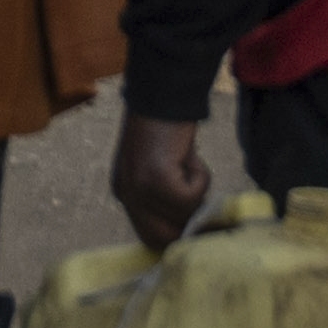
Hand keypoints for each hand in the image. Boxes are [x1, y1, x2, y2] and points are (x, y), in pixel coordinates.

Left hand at [109, 112, 212, 253]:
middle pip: (162, 238)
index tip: (198, 224)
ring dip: (197, 193)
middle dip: (188, 224)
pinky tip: (190, 155)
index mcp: (124, 192)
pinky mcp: (157, 179)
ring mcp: (139, 188)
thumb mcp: (159, 167)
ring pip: (183, 217)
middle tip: (204, 201)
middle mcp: (126, 194)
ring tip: (190, 162)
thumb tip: (190, 229)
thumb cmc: (168, 126)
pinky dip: (201, 178)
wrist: (165, 89)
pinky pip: (192, 198)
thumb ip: (164, 198)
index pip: (150, 237)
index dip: (176, 235)